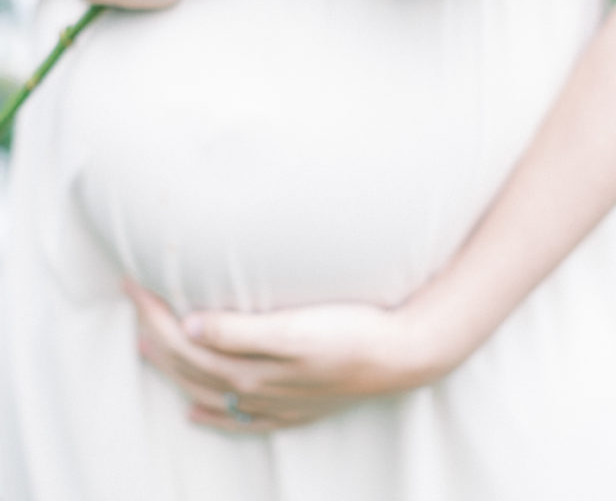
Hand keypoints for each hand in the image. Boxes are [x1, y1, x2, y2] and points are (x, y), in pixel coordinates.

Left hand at [124, 282, 431, 432]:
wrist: (400, 357)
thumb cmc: (350, 333)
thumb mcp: (294, 329)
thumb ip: (239, 331)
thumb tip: (188, 328)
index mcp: (247, 369)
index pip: (183, 340)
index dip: (153, 312)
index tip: (131, 282)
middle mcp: (252, 391)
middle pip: (187, 365)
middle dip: (154, 333)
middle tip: (132, 300)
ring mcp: (272, 403)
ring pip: (205, 389)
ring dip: (173, 369)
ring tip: (147, 348)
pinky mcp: (291, 407)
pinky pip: (236, 418)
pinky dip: (211, 414)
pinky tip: (197, 413)